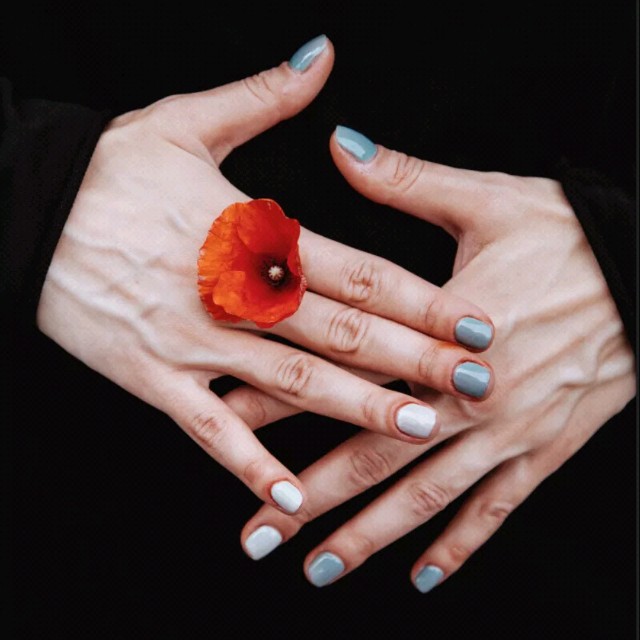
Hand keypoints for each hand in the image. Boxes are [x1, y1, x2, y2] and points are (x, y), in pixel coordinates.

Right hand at [36, 40, 493, 516]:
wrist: (23, 210)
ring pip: (291, 383)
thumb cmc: (108, 170)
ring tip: (415, 431)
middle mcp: (234, 293)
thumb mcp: (186, 121)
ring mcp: (193, 341)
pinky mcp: (152, 377)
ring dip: (355, 409)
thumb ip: (265, 97)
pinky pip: (209, 429)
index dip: (421, 300)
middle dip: (413, 361)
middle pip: (341, 332)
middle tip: (474, 388)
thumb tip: (322, 55)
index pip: (357, 272)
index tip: (474, 325)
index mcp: (251, 232)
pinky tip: (290, 496)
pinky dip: (249, 462)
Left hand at [235, 128, 635, 585]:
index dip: (278, 402)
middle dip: (307, 498)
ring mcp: (507, 432)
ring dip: (368, 538)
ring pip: (423, 498)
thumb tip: (341, 144)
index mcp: (439, 335)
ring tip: (318, 569)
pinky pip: (496, 510)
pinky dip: (460, 547)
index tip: (225, 426)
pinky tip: (425, 577)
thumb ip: (405, 181)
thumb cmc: (571, 236)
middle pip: (372, 456)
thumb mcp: (486, 202)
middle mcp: (466, 397)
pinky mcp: (544, 450)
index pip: (340, 375)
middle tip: (256, 532)